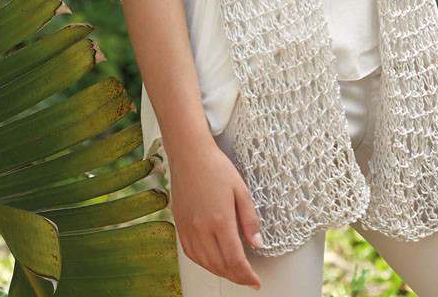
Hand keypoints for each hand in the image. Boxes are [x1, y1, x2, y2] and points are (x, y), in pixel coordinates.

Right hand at [170, 141, 262, 288]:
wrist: (190, 155)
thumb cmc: (216, 168)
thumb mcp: (241, 190)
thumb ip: (250, 220)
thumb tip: (257, 244)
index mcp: (220, 220)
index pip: (235, 259)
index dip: (246, 275)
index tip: (256, 281)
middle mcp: (201, 229)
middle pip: (220, 266)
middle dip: (236, 276)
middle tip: (247, 278)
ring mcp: (188, 229)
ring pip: (205, 263)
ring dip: (221, 272)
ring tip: (233, 271)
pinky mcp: (179, 226)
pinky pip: (191, 254)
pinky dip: (204, 263)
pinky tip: (213, 261)